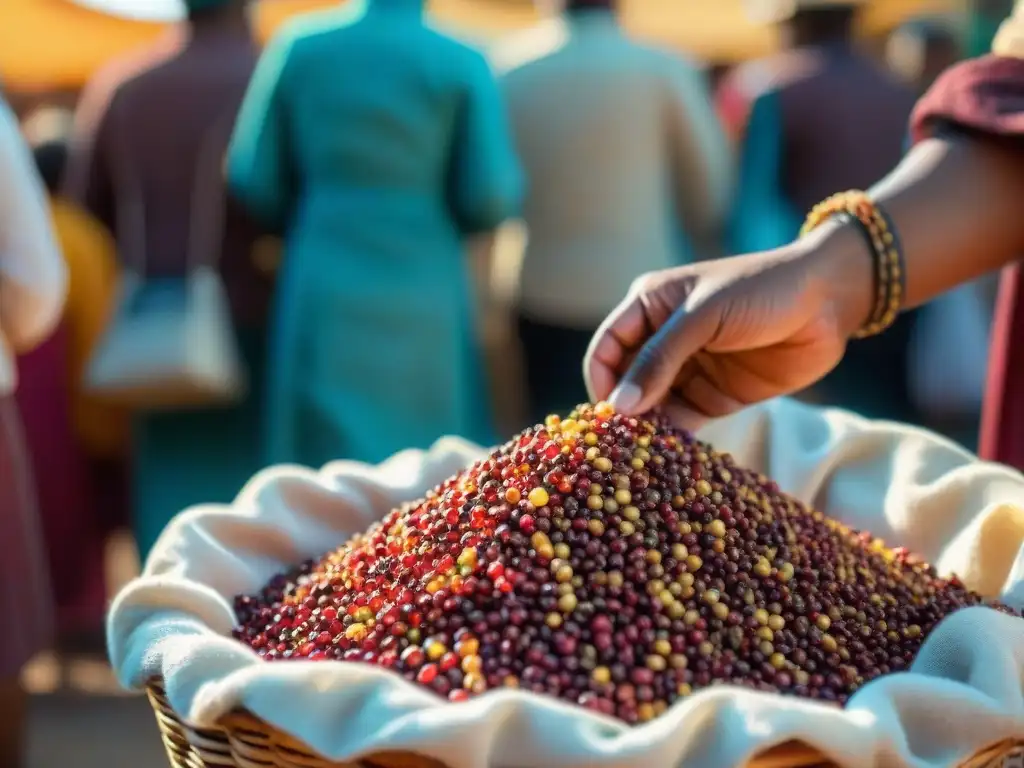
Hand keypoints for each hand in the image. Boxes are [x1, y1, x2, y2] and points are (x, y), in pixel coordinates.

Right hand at [584, 240, 866, 429]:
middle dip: (623, 409)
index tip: (607, 413)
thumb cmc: (760, 290)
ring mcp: (689, 369)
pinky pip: (684, 421)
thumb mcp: (703, 316)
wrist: (831, 300)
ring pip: (653, 406)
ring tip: (646, 455)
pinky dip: (676, 438)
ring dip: (648, 428)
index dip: (600, 379)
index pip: (607, 347)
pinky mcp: (716, 396)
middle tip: (622, 443)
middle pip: (625, 381)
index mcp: (649, 306)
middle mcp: (663, 339)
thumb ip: (659, 359)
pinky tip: (673, 455)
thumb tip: (619, 407)